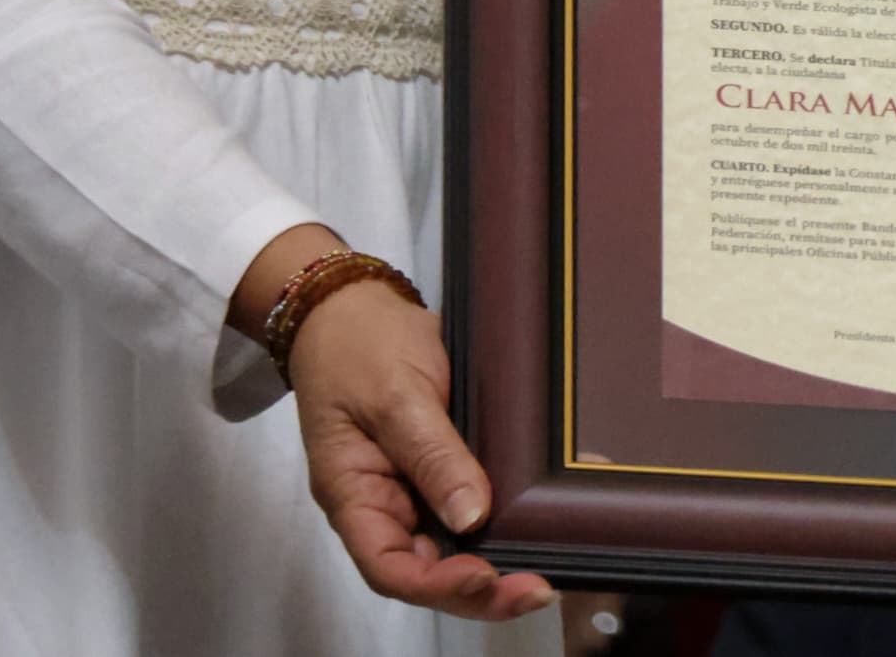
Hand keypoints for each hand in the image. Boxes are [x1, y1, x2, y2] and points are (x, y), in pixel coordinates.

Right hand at [235, 226, 553, 620]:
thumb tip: (470, 516)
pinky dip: (497, 522)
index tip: (487, 579)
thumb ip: (433, 456)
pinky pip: (463, 508)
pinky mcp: (434, 468)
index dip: (438, 586)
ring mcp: (408, 489)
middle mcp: (381, 504)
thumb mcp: (397, 396)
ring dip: (493, 564)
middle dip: (479, 589)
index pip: (389, 568)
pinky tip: (536, 523)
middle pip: (425, 570)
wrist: (351, 306)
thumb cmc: (358, 346)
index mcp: (354, 496)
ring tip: (543, 570)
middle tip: (536, 589)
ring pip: (448, 548)